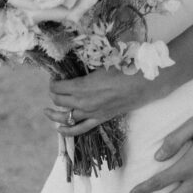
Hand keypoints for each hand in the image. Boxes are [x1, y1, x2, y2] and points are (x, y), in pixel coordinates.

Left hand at [44, 66, 166, 135]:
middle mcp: (83, 101)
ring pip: (66, 117)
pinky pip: (80, 129)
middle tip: (55, 88)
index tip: (55, 77)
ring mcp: (91, 112)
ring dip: (54, 114)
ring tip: (47, 112)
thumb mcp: (103, 62)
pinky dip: (67, 130)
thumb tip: (79, 64)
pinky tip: (59, 129)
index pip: (58, 87)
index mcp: (82, 86)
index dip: (53, 82)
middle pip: (59, 101)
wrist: (145, 83)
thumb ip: (88, 66)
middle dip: (53, 95)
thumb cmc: (125, 67)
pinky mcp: (101, 118)